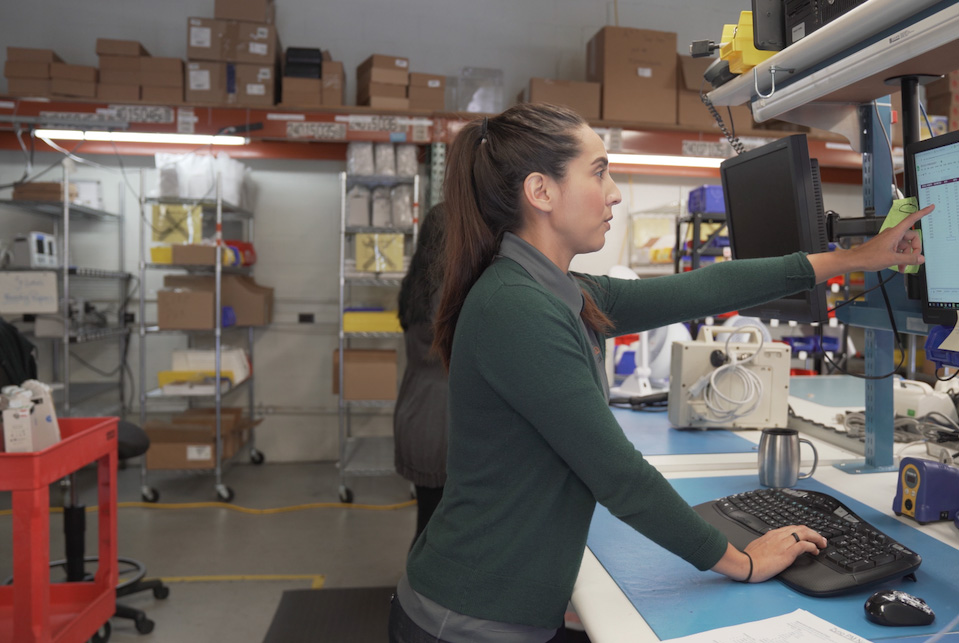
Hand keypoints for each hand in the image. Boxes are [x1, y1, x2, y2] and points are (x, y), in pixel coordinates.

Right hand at [744, 525, 827, 582]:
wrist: (745, 565)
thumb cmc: (749, 559)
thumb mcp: (758, 547)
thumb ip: (767, 544)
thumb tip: (771, 547)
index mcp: (772, 534)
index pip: (792, 528)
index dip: (804, 531)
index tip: (809, 537)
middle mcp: (779, 536)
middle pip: (801, 528)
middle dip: (814, 533)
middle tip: (821, 540)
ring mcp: (783, 543)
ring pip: (805, 533)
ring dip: (816, 538)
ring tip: (822, 544)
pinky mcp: (787, 553)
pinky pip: (804, 545)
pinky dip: (812, 546)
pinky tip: (815, 551)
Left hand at [806, 204, 933, 281]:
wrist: (855, 260)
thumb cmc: (868, 257)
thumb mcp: (892, 259)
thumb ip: (908, 259)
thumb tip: (920, 258)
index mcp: (895, 233)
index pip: (912, 219)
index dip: (922, 213)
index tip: (931, 207)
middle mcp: (893, 234)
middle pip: (911, 237)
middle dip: (914, 250)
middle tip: (912, 261)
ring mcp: (889, 240)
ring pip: (904, 245)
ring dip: (906, 257)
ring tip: (902, 267)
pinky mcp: (886, 245)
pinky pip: (898, 249)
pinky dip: (900, 257)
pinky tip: (898, 266)